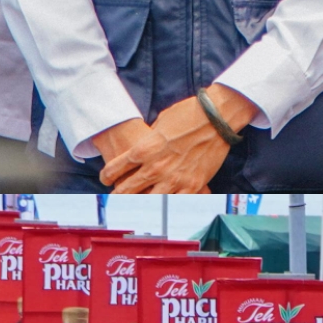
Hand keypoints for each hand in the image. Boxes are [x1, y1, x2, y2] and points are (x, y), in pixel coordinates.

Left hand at [99, 85, 255, 191]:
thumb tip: (146, 148)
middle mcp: (155, 167)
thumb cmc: (188, 114)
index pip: (115, 168)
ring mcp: (173, 179)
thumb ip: (149, 140)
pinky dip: (167, 205)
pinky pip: (174, 203)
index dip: (107, 176)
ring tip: (136, 207)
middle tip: (114, 200)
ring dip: (140, 204)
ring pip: (148, 202)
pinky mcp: (192, 185)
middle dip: (117, 196)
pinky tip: (163, 206)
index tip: (106, 179)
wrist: (216, 118)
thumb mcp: (160, 123)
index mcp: (143, 149)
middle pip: (127, 190)